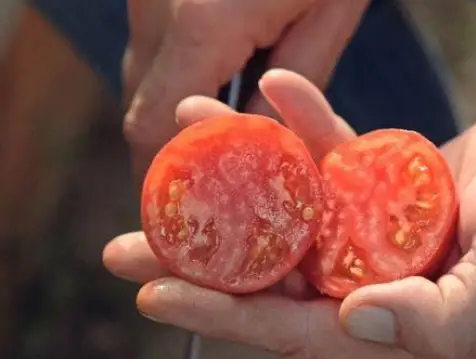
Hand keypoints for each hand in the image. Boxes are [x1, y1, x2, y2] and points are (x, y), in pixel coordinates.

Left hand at [104, 69, 475, 358]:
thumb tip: (351, 326)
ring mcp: (385, 240)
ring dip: (239, 183)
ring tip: (181, 145)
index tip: (156, 292)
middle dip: (203, 265)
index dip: (227, 316)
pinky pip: (333, 163)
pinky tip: (272, 98)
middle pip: (278, 284)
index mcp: (413, 334)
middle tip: (126, 246)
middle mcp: (389, 293)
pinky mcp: (389, 190)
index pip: (302, 334)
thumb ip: (436, 319)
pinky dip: (303, 131)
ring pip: (293, 220)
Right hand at [122, 0, 368, 181]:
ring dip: (166, 117)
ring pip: (138, 74)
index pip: (154, 129)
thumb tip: (263, 144)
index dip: (164, 178)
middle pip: (137, 106)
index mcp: (204, 21)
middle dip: (164, 156)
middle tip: (199, 194)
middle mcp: (157, 3)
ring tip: (207, 153)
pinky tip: (208, 91)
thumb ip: (291, 87)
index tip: (185, 213)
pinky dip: (171, 76)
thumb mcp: (329, 13)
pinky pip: (150, 42)